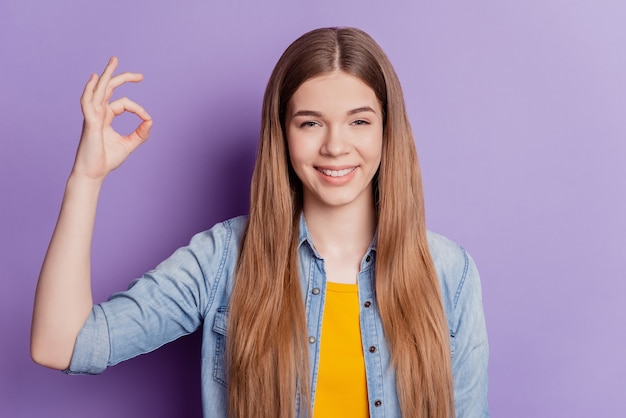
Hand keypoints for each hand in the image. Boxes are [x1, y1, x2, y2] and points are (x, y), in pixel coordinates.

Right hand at [72, 56, 152, 179]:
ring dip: (106, 75)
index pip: (123, 103)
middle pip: (109, 88)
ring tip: (114, 60)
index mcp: (106, 117)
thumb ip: (140, 133)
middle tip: (139, 74)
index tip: (147, 119)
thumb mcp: (129, 144)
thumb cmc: (107, 160)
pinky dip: (90, 89)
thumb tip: (150, 120)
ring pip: (99, 90)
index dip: (138, 109)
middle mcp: (98, 113)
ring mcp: (92, 116)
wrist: (93, 173)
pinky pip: (88, 102)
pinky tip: (94, 78)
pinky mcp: (89, 123)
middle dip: (122, 77)